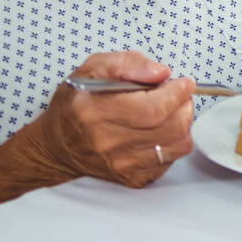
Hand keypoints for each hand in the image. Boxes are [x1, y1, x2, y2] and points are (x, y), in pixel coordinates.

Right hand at [30, 51, 194, 187]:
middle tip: (178, 96)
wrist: (56, 146)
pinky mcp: (130, 178)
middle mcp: (107, 142)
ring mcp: (120, 165)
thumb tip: (161, 73)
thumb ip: (129, 63)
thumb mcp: (93, 68)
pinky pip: (170, 161)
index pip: (153, 109)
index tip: (184, 83)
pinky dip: (172, 144)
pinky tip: (158, 132)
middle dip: (184, 106)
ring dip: (182, 124)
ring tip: (169, 113)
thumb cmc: (77, 103)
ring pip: (177, 146)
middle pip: (171, 128)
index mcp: (95, 111)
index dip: (177, 94)